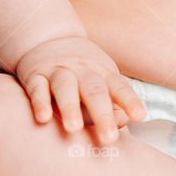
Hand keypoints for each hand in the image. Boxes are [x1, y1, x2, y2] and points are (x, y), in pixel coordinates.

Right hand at [14, 36, 145, 142]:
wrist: (47, 37)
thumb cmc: (81, 71)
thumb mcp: (102, 81)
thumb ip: (113, 105)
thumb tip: (123, 122)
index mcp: (102, 73)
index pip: (119, 86)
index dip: (130, 101)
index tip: (140, 117)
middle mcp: (82, 70)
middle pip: (94, 90)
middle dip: (102, 115)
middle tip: (109, 138)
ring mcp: (58, 71)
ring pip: (65, 87)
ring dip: (70, 108)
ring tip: (74, 129)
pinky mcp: (35, 75)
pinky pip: (37, 88)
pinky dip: (40, 102)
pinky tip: (43, 118)